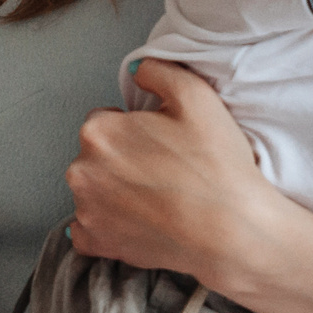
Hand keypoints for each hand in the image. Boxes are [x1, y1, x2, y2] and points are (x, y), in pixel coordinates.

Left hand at [65, 59, 278, 284]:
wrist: (232, 230)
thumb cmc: (215, 162)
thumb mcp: (196, 94)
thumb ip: (156, 69)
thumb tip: (135, 70)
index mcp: (98, 131)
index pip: (105, 119)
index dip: (136, 129)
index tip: (162, 143)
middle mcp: (81, 170)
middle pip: (96, 155)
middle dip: (122, 158)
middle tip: (163, 170)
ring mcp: (85, 211)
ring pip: (93, 190)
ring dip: (114, 191)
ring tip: (156, 197)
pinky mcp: (97, 243)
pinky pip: (89, 230)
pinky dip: (107, 226)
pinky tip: (139, 222)